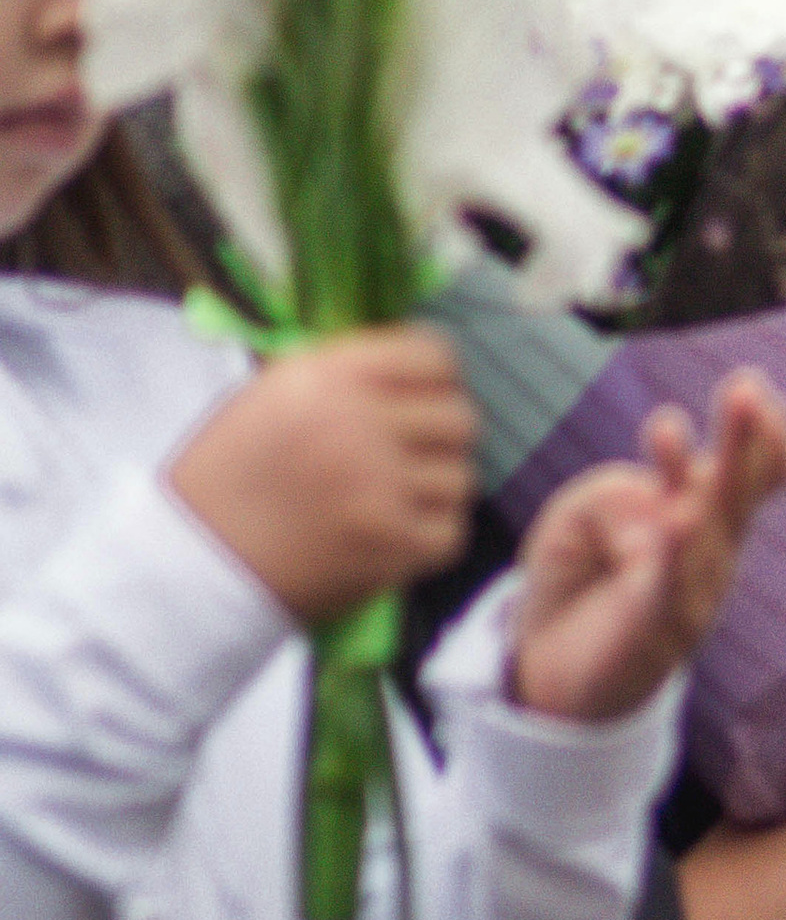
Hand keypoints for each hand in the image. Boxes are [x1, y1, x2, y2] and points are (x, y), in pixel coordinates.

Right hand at [170, 323, 477, 622]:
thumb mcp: (270, 397)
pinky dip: (429, 536)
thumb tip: (409, 369)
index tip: (422, 397)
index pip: (433, 355)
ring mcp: (381, 488)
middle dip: (437, 436)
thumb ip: (342, 375)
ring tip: (393, 499)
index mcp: (329, 377)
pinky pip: (450, 530)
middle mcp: (362, 424)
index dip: (434, 378)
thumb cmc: (226, 477)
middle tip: (408, 456)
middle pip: (457, 416)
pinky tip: (394, 535)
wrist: (191, 564)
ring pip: (460, 475)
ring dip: (433, 488)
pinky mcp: (391, 546)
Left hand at [511, 373, 785, 724]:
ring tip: (667, 431)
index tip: (755, 387)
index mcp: (706, 507)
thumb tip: (646, 510)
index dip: (769, 432)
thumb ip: (615, 492)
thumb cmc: (582, 574)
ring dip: (687, 484)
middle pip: (741, 487)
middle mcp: (714, 546)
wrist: (559, 668)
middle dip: (744, 437)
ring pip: (700, 530)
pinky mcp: (658, 629)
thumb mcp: (586, 513)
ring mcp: (695, 589)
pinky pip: (669, 586)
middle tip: (745, 386)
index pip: (760, 469)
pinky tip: (672, 524)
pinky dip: (672, 554)